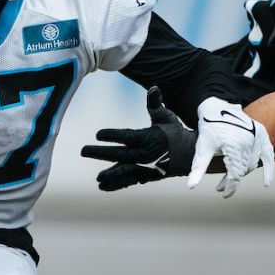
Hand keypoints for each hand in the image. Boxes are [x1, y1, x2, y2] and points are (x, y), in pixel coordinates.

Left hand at [80, 87, 195, 191]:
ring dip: (110, 175)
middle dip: (101, 154)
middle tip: (83, 151)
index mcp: (150, 138)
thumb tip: (153, 88)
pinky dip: (117, 184)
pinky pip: (130, 181)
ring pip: (125, 172)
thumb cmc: (174, 132)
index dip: (113, 135)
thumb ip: (155, 104)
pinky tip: (103, 186)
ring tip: (97, 178)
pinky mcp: (147, 176)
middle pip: (121, 155)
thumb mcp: (166, 116)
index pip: (128, 136)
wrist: (191, 155)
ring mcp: (147, 167)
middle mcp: (147, 154)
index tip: (97, 134)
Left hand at [188, 97, 274, 198]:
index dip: (229, 187)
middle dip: (232, 180)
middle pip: (243, 170)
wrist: (216, 107)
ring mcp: (256, 137)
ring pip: (252, 164)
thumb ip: (198, 168)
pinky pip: (268, 154)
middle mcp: (248, 142)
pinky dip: (268, 168)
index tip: (223, 193)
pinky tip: (265, 183)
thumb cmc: (208, 128)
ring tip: (230, 178)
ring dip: (242, 173)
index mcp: (234, 147)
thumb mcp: (202, 148)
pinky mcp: (261, 133)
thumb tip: (191, 186)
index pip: (235, 175)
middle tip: (220, 186)